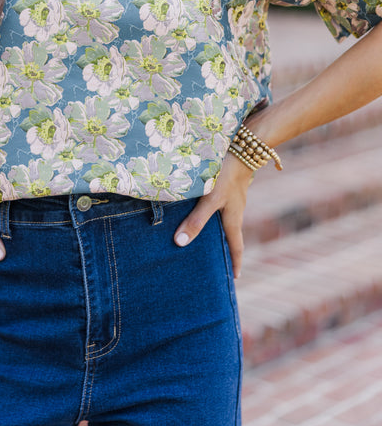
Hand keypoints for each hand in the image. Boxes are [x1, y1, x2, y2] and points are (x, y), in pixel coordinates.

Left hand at [173, 151, 252, 278]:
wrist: (243, 146)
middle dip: (223, 247)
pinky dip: (209, 209)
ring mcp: (232, 195)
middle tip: (215, 260)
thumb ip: (197, 220)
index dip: (235, 263)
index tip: (236, 279)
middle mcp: (235, 209)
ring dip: (214, 226)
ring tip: (201, 234)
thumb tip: (180, 243)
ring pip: (222, 216)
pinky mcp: (226, 183)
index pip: (236, 246)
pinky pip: (218, 202)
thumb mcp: (211, 199)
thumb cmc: (227, 174)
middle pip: (228, 233)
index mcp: (234, 217)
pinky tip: (197, 204)